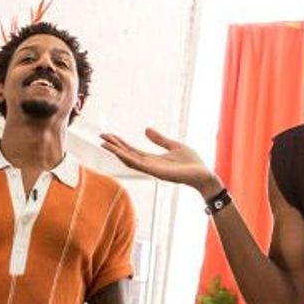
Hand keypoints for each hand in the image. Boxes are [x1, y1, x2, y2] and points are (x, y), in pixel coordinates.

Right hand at [100, 128, 220, 196]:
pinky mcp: (158, 172)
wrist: (203, 174)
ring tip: (105, 144)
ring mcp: (152, 170)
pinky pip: (140, 165)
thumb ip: (159, 139)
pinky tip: (120, 152)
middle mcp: (150, 165)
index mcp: (153, 159)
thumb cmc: (191, 163)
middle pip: (127, 155)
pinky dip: (129, 158)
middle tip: (101, 137)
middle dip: (114, 147)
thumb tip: (145, 129)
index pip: (132, 151)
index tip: (108, 136)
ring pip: (130, 160)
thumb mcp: (173, 146)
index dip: (120, 143)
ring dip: (117, 152)